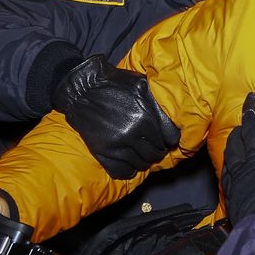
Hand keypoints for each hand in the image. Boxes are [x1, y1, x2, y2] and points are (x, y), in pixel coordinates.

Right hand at [52, 55, 180, 178]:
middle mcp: (132, 132)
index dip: (171, 140)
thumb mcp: (142, 85)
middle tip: (155, 147)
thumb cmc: (114, 83)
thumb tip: (173, 122)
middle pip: (156, 153)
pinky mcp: (102, 151)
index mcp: (145, 116)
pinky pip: (122, 170)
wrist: (81, 88)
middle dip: (158, 150)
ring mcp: (117, 144)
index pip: (170, 139)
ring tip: (142, 154)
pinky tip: (131, 165)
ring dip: (145, 161)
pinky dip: (129, 171)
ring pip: (141, 164)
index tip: (167, 139)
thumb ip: (158, 103)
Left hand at [221, 93, 254, 223]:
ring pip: (229, 162)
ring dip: (233, 153)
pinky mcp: (233, 205)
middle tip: (244, 127)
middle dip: (241, 132)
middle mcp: (243, 165)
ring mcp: (235, 186)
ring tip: (237, 152)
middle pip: (237, 142)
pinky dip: (230, 177)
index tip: (253, 98)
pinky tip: (234, 182)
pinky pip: (227, 184)